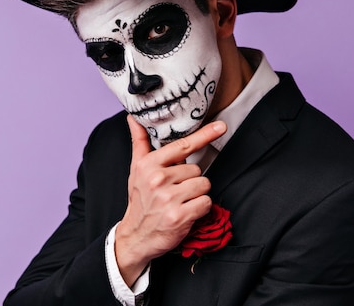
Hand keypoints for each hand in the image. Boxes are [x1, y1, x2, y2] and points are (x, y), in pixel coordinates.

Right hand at [115, 115, 226, 285]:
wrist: (136, 236)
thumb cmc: (141, 200)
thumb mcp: (136, 169)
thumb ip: (139, 142)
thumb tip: (133, 118)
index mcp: (148, 165)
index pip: (183, 146)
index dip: (204, 135)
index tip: (221, 126)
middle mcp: (157, 179)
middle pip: (197, 170)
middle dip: (191, 180)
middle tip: (176, 191)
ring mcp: (168, 198)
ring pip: (203, 185)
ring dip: (197, 195)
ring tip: (180, 202)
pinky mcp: (179, 216)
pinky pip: (206, 203)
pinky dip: (201, 209)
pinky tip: (186, 212)